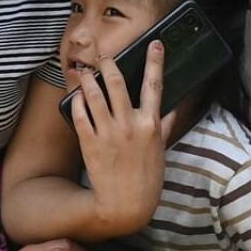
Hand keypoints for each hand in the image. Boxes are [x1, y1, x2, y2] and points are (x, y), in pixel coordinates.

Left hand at [70, 41, 178, 234]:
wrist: (124, 206)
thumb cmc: (147, 180)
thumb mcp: (161, 151)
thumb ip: (166, 126)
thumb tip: (174, 109)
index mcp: (150, 124)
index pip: (155, 85)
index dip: (155, 61)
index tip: (155, 44)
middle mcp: (130, 124)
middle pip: (118, 83)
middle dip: (109, 64)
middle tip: (103, 56)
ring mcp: (108, 133)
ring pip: (95, 95)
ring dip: (88, 79)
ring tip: (85, 71)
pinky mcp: (90, 142)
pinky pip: (80, 114)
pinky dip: (77, 102)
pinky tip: (76, 96)